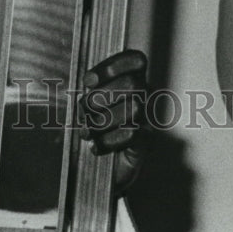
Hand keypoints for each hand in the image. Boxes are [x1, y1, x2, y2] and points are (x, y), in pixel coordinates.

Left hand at [81, 48, 150, 194]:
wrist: (102, 171)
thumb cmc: (97, 130)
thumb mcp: (91, 104)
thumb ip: (91, 89)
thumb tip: (86, 82)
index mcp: (133, 79)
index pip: (136, 60)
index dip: (112, 66)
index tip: (89, 80)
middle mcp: (145, 95)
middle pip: (132, 83)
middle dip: (101, 97)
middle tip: (85, 110)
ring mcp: (148, 118)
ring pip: (134, 108)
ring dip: (102, 121)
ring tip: (87, 130)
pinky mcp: (146, 141)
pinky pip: (133, 134)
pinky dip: (108, 141)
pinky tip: (97, 146)